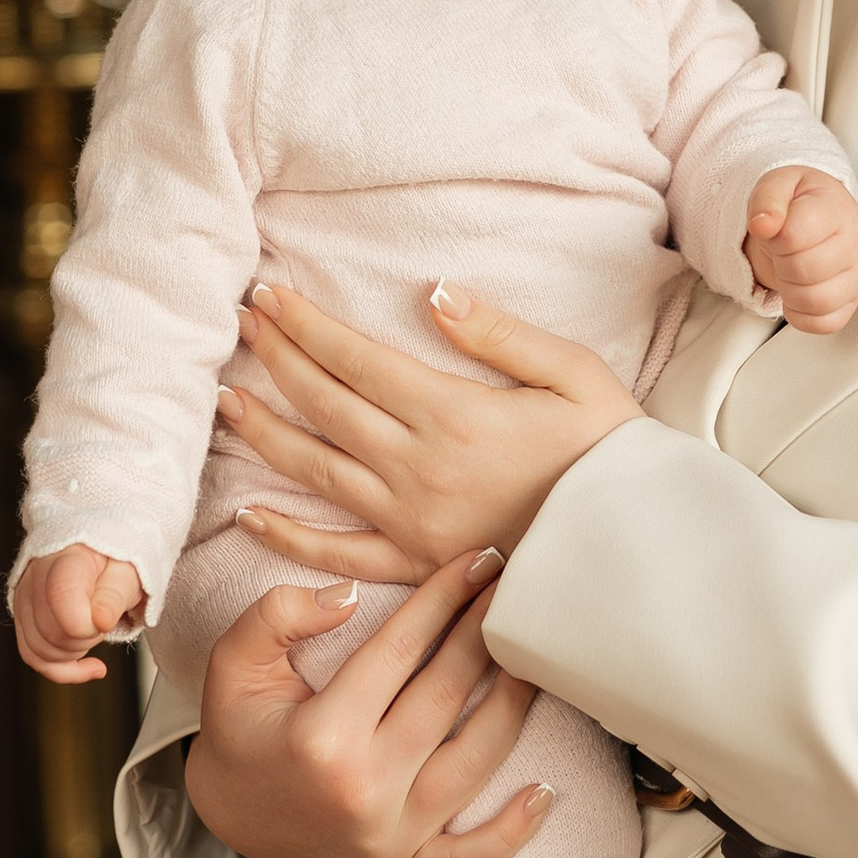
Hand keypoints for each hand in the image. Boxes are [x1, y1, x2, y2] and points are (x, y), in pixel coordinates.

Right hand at [13, 539, 146, 683]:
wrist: (99, 552)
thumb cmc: (114, 558)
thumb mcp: (128, 571)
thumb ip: (114, 595)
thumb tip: (100, 621)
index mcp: (66, 559)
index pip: (60, 596)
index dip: (85, 624)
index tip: (106, 622)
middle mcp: (36, 576)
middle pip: (50, 632)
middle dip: (86, 638)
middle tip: (105, 619)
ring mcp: (25, 598)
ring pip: (39, 650)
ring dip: (75, 652)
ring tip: (94, 629)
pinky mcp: (24, 618)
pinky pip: (34, 657)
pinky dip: (64, 669)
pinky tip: (90, 665)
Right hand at [186, 549, 551, 857]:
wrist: (230, 816)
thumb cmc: (240, 729)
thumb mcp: (232, 663)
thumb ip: (278, 616)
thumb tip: (349, 594)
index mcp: (322, 738)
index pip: (400, 651)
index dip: (443, 597)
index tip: (477, 560)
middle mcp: (363, 791)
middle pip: (445, 697)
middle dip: (484, 632)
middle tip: (514, 586)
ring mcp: (389, 838)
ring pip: (474, 763)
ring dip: (513, 704)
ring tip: (533, 655)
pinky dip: (512, 831)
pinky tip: (545, 791)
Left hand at [214, 275, 641, 584]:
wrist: (632, 545)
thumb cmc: (611, 453)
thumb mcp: (573, 374)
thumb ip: (500, 334)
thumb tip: (435, 293)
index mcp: (455, 415)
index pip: (357, 360)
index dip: (307, 326)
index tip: (270, 295)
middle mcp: (420, 469)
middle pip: (326, 406)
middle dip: (278, 359)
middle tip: (243, 322)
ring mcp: (412, 523)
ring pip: (317, 473)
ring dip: (264, 433)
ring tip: (225, 399)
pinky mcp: (417, 565)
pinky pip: (339, 553)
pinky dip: (289, 535)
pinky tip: (250, 512)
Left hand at [744, 165, 857, 333]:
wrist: (819, 216)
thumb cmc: (799, 203)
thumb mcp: (777, 185)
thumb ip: (767, 200)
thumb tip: (762, 225)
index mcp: (836, 209)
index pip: (794, 236)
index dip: (774, 237)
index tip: (777, 228)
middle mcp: (855, 243)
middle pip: (803, 271)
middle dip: (780, 262)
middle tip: (783, 251)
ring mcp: (857, 276)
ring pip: (816, 302)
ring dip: (789, 291)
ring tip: (790, 270)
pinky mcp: (852, 303)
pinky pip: (824, 324)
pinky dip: (801, 314)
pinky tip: (797, 291)